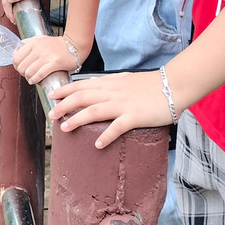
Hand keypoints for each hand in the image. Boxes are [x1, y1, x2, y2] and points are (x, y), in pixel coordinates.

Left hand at [12, 35, 81, 84]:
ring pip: (29, 71)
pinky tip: (34, 81)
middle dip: (22, 73)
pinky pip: (40, 74)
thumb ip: (29, 43)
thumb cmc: (58, 44)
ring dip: (28, 78)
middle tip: (26, 75)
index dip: (16, 65)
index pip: (16, 57)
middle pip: (21, 66)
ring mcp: (46, 56)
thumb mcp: (40, 39)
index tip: (19, 68)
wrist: (75, 45)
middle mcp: (38, 48)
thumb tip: (17, 49)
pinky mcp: (54, 63)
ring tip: (30, 79)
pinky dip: (34, 80)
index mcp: (33, 43)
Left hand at [48, 71, 172, 147]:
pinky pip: (117, 127)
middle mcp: (113, 92)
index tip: (52, 96)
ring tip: (64, 128)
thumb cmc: (150, 85)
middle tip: (51, 115)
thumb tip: (97, 91)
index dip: (65, 91)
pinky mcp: (135, 116)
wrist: (173, 85)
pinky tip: (97, 144)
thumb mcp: (126, 80)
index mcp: (110, 83)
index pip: (82, 85)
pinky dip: (106, 135)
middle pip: (83, 98)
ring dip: (77, 120)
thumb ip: (111, 85)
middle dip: (64, 106)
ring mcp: (123, 104)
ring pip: (94, 111)